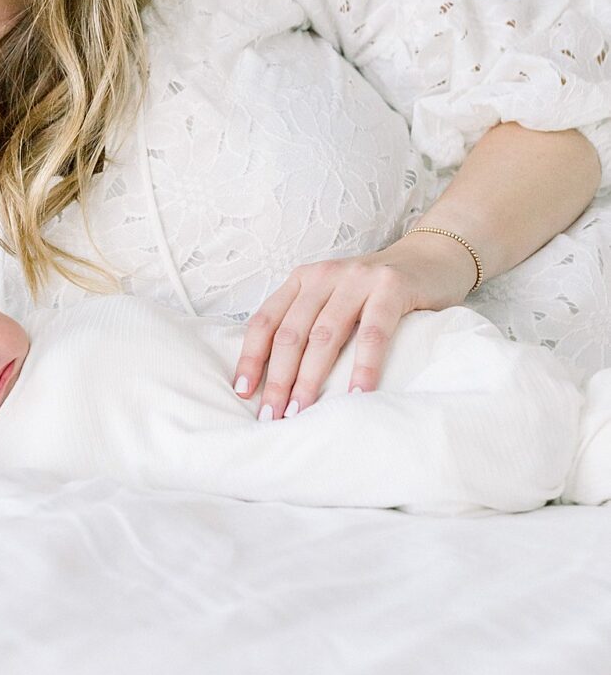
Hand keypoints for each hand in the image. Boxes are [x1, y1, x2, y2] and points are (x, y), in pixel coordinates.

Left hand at [232, 237, 477, 419]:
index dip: (251, 357)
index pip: (266, 321)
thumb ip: (309, 325)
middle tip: (273, 417)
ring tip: (303, 413)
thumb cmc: (375, 292)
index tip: (243, 392)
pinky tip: (358, 394)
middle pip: (291, 333)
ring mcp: (357, 279)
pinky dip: (364, 366)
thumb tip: (277, 382)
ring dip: (311, 378)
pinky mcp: (391, 287)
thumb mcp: (333, 300)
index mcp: (302, 281)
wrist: (431, 258)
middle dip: (279, 379)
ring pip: (325, 334)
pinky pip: (374, 332)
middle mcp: (323, 276)